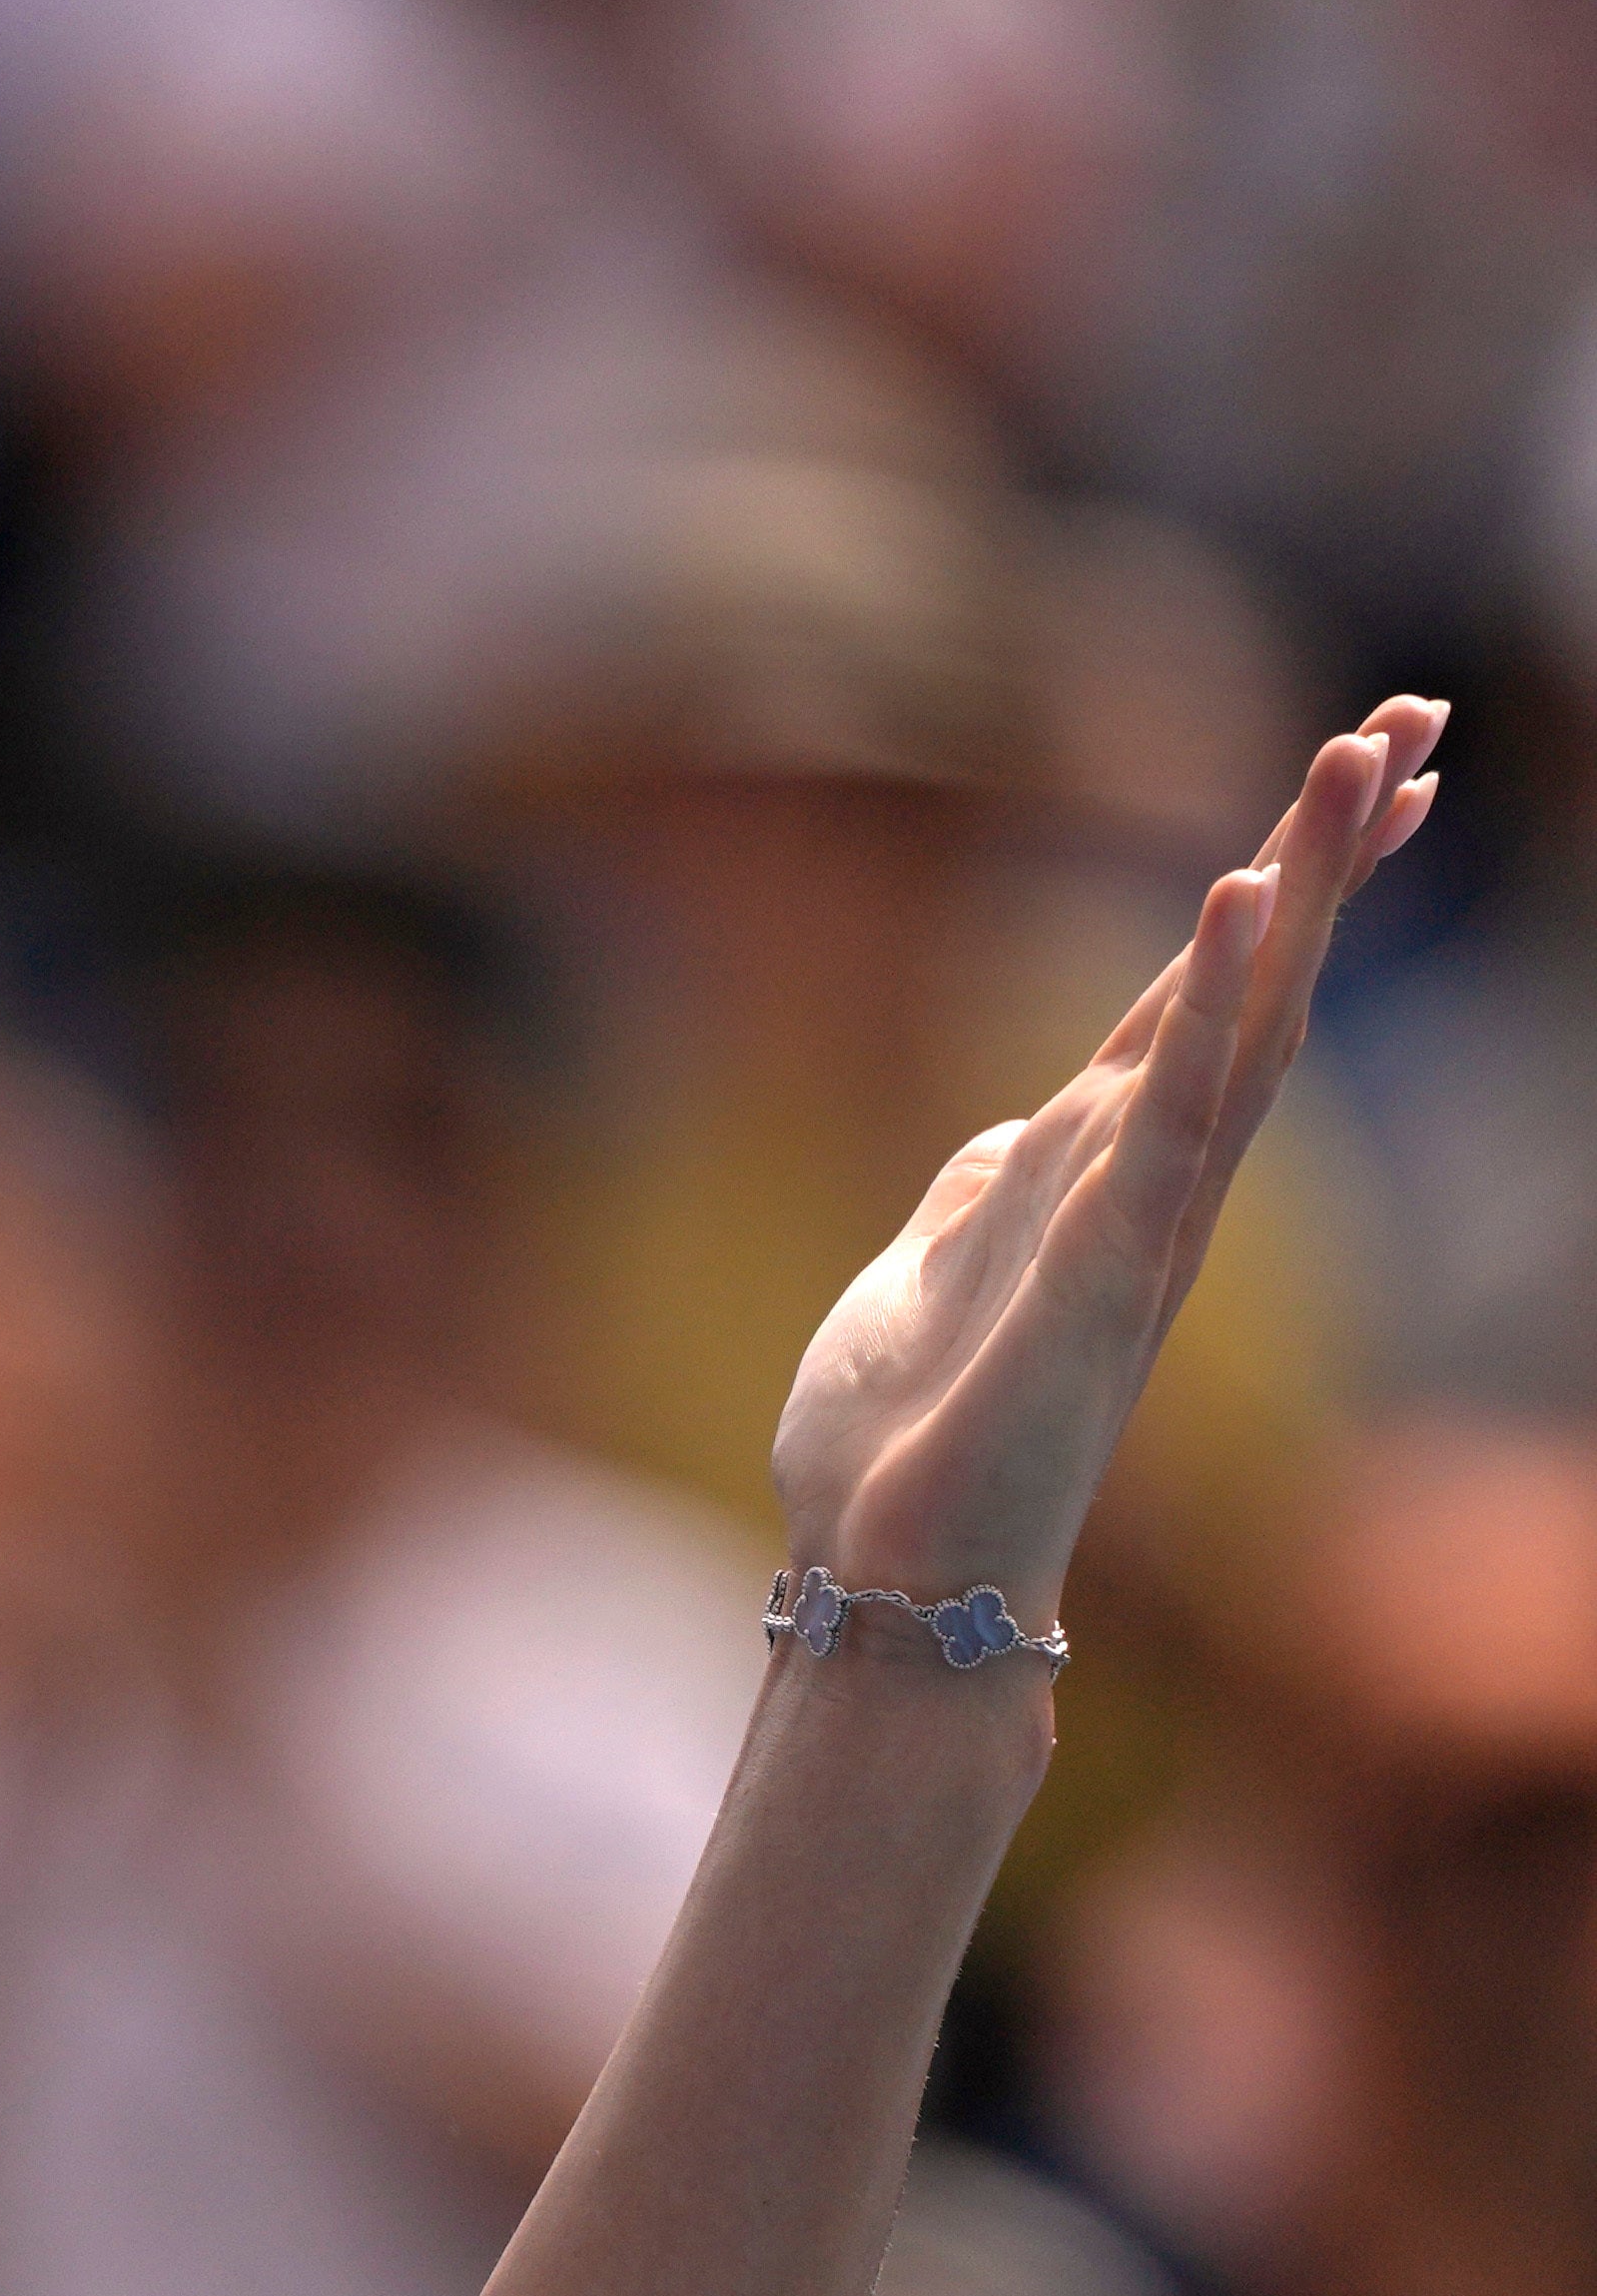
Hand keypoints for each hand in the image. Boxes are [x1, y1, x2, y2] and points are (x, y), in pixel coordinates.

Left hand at [766, 698, 1440, 1632]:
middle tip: (1411, 719)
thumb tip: (1007, 1135)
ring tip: (1362, 760)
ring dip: (1299, 888)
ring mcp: (1142, 1221)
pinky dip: (1202, 1012)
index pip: (1206, 998)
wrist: (884, 1576)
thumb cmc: (905, 1449)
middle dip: (1332, 851)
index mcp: (1103, 1171)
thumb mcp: (925, 1282)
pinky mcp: (1107, 1266)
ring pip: (1241, 1025)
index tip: (1363, 774)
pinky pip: (1168, 1117)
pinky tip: (1239, 905)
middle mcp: (1151, 1183)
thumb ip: (980, 1199)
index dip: (1281, 886)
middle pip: (1260, 983)